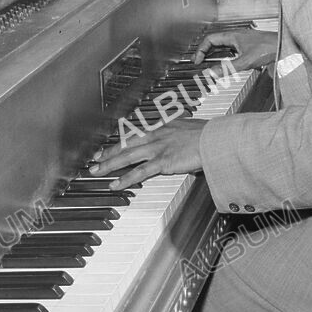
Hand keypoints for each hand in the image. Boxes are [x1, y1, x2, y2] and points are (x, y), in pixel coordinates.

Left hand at [88, 118, 206, 188]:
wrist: (216, 139)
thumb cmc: (209, 136)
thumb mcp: (191, 129)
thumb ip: (180, 136)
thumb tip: (179, 144)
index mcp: (163, 126)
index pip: (136, 133)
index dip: (120, 140)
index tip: (110, 145)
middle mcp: (157, 134)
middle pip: (126, 143)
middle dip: (108, 152)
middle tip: (94, 159)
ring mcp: (159, 148)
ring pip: (127, 156)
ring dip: (109, 165)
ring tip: (96, 172)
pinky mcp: (163, 161)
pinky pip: (140, 172)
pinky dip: (125, 179)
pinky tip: (115, 185)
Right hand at [193, 28, 276, 70]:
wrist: (283, 46)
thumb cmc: (269, 48)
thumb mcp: (245, 61)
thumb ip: (228, 68)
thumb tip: (212, 73)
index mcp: (232, 35)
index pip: (210, 39)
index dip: (201, 50)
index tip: (197, 61)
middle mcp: (236, 36)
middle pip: (215, 42)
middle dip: (205, 52)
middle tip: (200, 63)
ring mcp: (242, 40)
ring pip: (223, 46)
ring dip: (215, 54)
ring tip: (209, 64)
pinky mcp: (248, 46)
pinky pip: (231, 49)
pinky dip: (225, 56)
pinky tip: (226, 64)